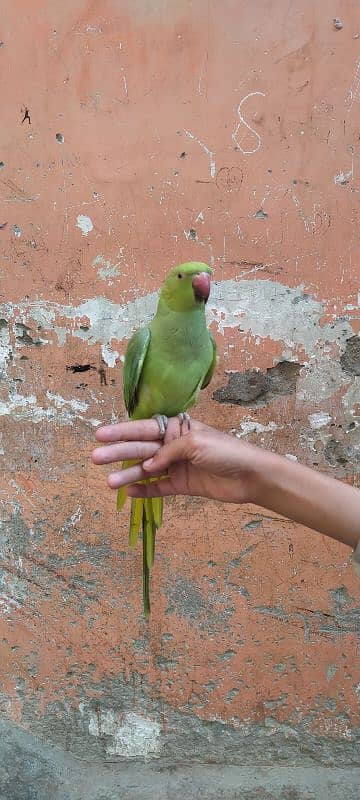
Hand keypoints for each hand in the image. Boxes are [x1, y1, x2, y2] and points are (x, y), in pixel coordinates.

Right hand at [92, 418, 257, 503]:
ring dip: (127, 474)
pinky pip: (158, 488)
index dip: (122, 431)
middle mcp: (173, 446)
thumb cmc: (226, 452)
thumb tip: (148, 466)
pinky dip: (144, 490)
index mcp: (177, 429)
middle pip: (140, 449)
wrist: (250, 476)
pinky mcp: (182, 485)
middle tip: (95, 458)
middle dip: (118, 452)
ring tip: (108, 482)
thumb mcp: (196, 443)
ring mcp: (176, 466)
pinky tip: (129, 492)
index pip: (143, 428)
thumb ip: (169, 451)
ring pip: (146, 470)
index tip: (100, 435)